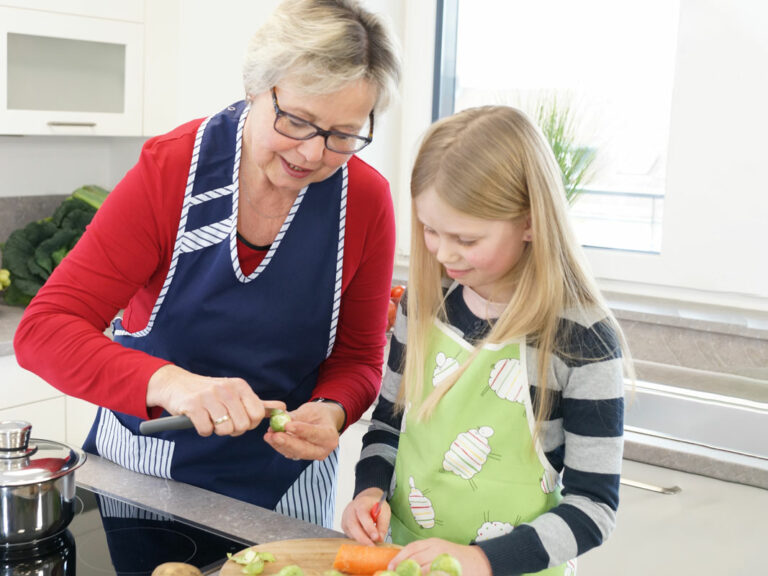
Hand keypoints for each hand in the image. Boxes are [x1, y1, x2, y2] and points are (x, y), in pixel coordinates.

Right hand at [146, 364, 284, 436]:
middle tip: (223, 422)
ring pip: (225, 429)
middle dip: (233, 430)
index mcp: (239, 386)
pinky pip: (206, 430)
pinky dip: (203, 430)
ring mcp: (209, 396)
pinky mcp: (192, 405)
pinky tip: (199, 421)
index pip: (257, 415)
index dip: (249, 424)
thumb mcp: (235, 393)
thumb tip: (283, 408)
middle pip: (242, 425)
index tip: (239, 421)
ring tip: (211, 420)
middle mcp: (226, 389)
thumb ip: (259, 404)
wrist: (177, 384)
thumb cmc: (210, 393)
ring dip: (217, 430)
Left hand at [263, 400, 340, 460]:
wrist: (323, 422)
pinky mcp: (302, 456)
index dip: (301, 431)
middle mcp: (323, 449)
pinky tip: (270, 437)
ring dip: (279, 444)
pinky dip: (279, 445)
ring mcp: (312, 455)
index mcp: (330, 436)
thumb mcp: (311, 410)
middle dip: (287, 443)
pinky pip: (289, 452)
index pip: (315, 434)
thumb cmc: (319, 414)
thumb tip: (281, 418)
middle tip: (274, 435)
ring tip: (269, 434)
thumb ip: (297, 416)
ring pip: (294, 453)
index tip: (287, 425)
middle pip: (304, 449)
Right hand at [341, 487, 388, 544]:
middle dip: (363, 538)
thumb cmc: (376, 506)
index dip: (369, 527)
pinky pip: (350, 535)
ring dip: (361, 539)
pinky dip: (358, 539)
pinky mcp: (344, 525)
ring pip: (351, 532)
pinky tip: (366, 537)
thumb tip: (379, 539)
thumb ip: (383, 525)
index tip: (376, 538)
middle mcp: (350, 509)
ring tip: (372, 542)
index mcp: (361, 503)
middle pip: (353, 525)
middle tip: (372, 546)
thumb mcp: (384, 511)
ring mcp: (345, 517)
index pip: (363, 515)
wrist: (366, 500)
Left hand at [388, 538, 491, 575]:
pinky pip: (435, 575)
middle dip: (404, 569)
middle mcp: (438, 549)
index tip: (390, 566)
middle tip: (396, 575)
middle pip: (416, 560)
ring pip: (424, 570)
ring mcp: (444, 560)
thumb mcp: (437, 550)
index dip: (399, 557)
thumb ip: (422, 554)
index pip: (412, 548)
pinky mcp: (449, 571)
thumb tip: (401, 564)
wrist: (478, 561)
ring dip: (414, 574)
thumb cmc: (453, 556)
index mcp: (432, 543)